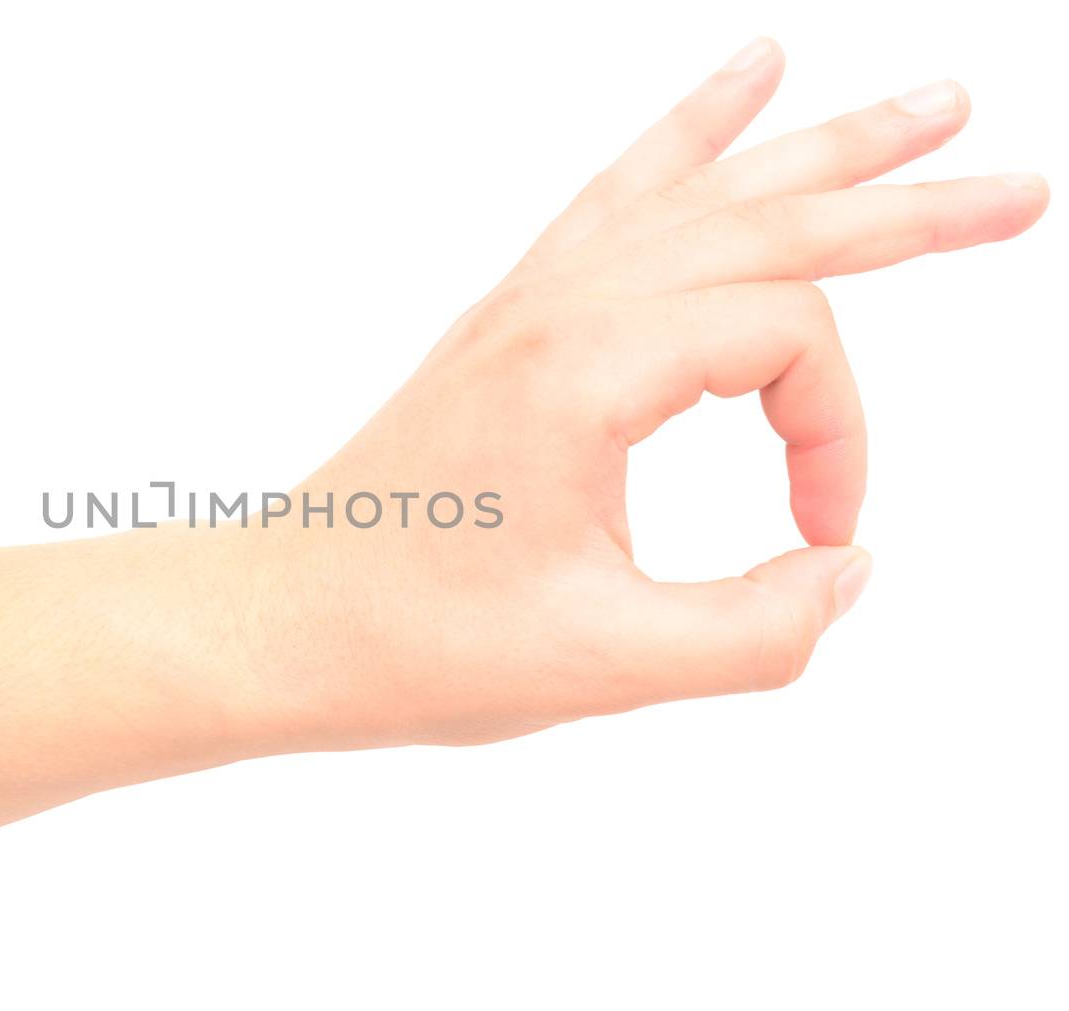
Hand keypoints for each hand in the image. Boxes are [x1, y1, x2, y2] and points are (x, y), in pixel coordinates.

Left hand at [235, 38, 1047, 747]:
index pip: (783, 341)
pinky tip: (738, 84)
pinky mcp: (512, 322)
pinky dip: (686, 139)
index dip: (838, 435)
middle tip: (1021, 188)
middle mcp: (559, 306)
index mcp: (585, 367)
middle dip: (902, 206)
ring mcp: (529, 302)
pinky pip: (616, 199)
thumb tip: (846, 571)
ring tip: (922, 102)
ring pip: (699, 193)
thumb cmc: (411, 641)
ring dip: (815, 150)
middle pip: (765, 221)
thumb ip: (755, 630)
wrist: (279, 621)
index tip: (822, 533)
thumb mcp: (604, 663)